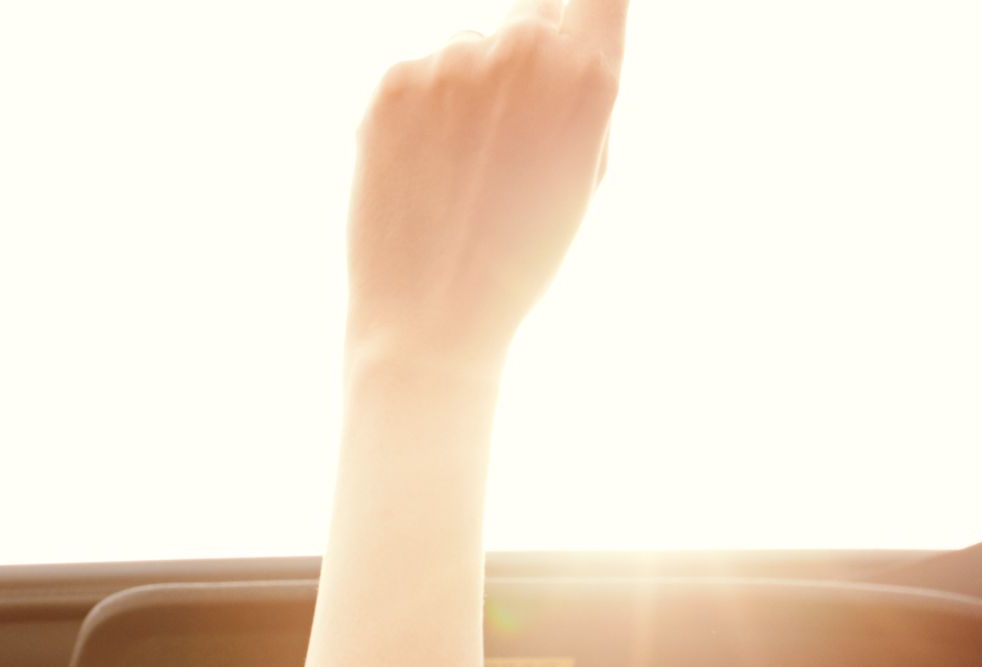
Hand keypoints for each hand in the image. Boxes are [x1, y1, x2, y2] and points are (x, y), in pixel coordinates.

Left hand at [344, 0, 626, 373]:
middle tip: (506, 137)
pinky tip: (420, 173)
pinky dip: (416, 113)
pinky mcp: (393, 83)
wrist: (430, 320)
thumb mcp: (583, 175)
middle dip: (526, 56)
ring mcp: (452, 62)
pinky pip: (416, 75)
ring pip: (467, 47)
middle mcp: (523, 52)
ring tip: (458, 172)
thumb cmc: (518, 259)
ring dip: (465, 90)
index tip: (578, 23)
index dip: (587, 9)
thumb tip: (567, 36)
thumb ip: (582, 93)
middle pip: (533, 13)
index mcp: (588, 76)